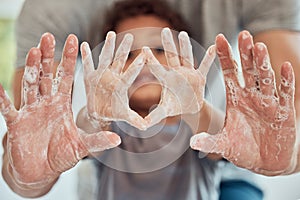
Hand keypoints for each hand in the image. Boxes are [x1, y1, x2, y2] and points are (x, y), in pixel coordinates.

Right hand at [0, 33, 119, 188]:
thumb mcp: (82, 147)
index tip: (73, 39)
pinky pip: (7, 109)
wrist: (41, 171)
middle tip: (49, 37)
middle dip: (47, 57)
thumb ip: (97, 141)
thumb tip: (118, 138)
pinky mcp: (16, 124)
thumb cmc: (61, 156)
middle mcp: (46, 104)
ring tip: (33, 50)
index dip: (69, 60)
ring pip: (30, 85)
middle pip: (46, 76)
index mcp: (62, 105)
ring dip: (31, 69)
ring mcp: (30, 111)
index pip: (66, 78)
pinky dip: (2, 98)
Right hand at [81, 31, 147, 129]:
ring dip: (107, 46)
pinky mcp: (89, 77)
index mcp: (122, 85)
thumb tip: (147, 126)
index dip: (137, 65)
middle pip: (119, 60)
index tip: (145, 54)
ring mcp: (101, 76)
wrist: (99, 113)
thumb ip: (134, 119)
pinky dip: (84, 55)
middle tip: (130, 35)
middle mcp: (113, 77)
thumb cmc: (113, 113)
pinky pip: (87, 65)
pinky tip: (82, 44)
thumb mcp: (124, 116)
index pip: (131, 74)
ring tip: (111, 34)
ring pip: (105, 58)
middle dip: (124, 48)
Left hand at [144, 28, 215, 126]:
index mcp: (166, 80)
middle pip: (172, 57)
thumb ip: (154, 116)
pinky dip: (209, 58)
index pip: (157, 68)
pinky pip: (205, 66)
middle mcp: (176, 74)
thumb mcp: (164, 111)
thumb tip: (141, 125)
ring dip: (185, 47)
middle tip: (164, 30)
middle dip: (168, 44)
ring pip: (187, 58)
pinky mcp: (199, 77)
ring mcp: (188, 74)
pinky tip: (214, 47)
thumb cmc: (175, 107)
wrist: (189, 108)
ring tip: (183, 34)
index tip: (143, 49)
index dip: (150, 59)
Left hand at [190, 31, 296, 174]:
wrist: (265, 163)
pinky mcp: (283, 112)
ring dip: (263, 63)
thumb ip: (208, 141)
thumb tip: (191, 143)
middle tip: (243, 34)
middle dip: (245, 53)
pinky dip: (286, 81)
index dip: (224, 56)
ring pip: (265, 78)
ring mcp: (268, 102)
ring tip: (258, 47)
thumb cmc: (243, 149)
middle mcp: (251, 96)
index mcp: (235, 99)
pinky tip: (285, 67)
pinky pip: (285, 94)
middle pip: (248, 70)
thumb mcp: (223, 145)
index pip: (229, 72)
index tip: (218, 38)